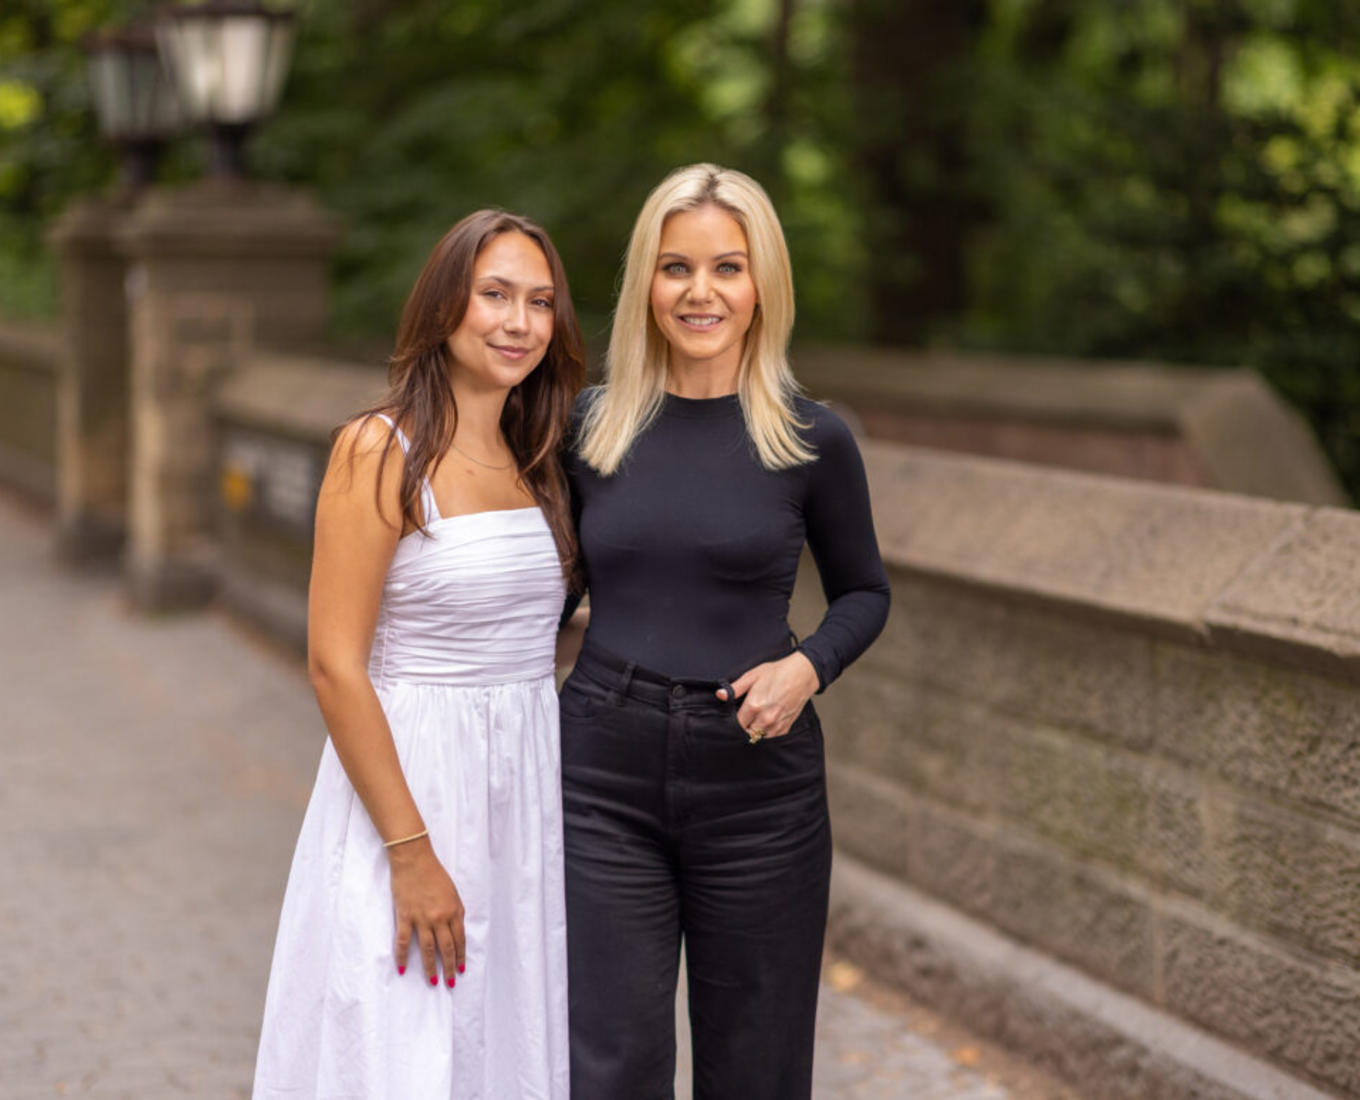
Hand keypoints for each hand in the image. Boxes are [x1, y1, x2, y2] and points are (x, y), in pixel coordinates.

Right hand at [388, 837, 465, 986]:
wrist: (414, 859)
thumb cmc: (435, 874)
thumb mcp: (453, 892)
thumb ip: (456, 912)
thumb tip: (456, 930)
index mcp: (454, 911)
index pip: (459, 940)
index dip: (461, 956)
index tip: (461, 969)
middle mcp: (439, 918)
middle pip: (446, 948)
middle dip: (450, 967)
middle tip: (450, 983)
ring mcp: (421, 918)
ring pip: (427, 949)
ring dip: (431, 967)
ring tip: (433, 981)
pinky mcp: (405, 917)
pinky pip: (403, 941)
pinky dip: (402, 956)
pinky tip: (402, 968)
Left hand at [716, 651, 819, 738]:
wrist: (803, 674)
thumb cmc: (779, 672)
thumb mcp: (753, 675)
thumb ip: (735, 688)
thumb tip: (720, 695)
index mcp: (754, 705)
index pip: (737, 724)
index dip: (734, 720)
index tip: (736, 715)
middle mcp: (765, 718)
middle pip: (747, 732)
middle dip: (745, 726)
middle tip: (746, 716)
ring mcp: (777, 724)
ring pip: (759, 737)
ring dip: (756, 730)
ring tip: (757, 718)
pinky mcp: (786, 727)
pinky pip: (771, 736)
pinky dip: (767, 732)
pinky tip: (768, 720)